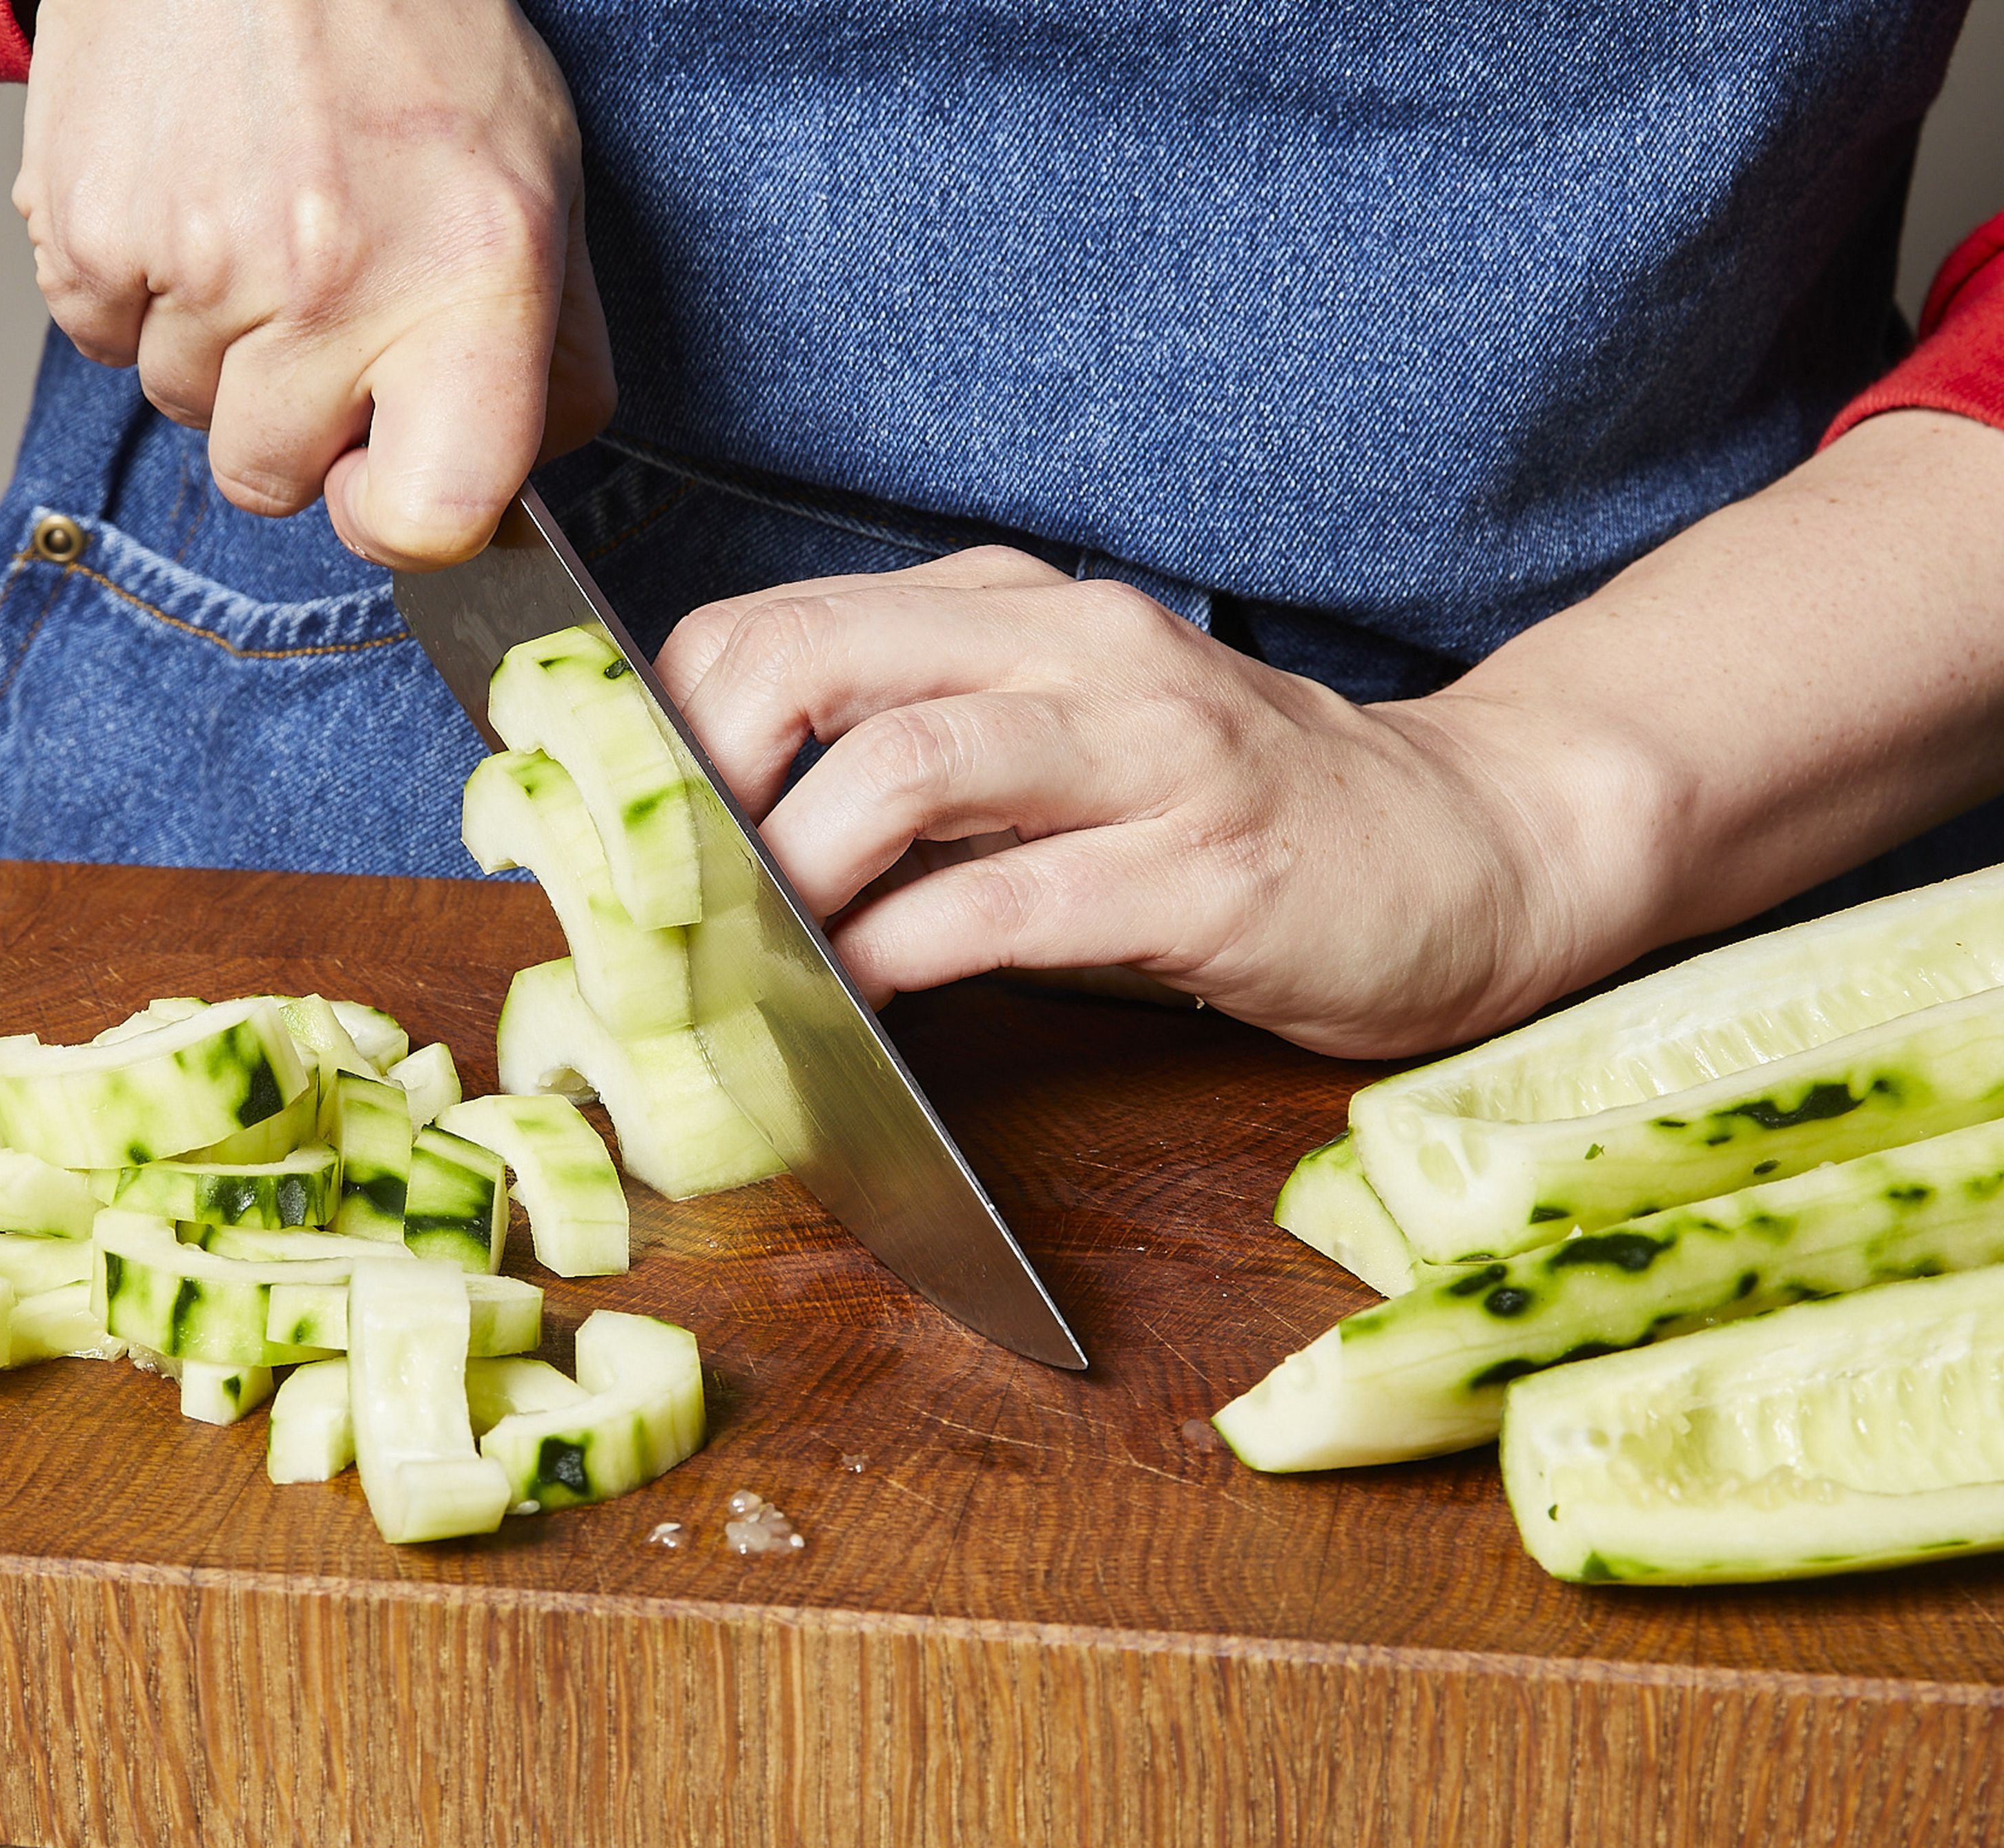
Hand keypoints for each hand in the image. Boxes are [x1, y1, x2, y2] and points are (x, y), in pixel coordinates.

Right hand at [15, 0, 613, 568]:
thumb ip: (553, 361)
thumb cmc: (411, 36)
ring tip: (254, 217)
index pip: (428, 518)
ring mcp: (195, 257)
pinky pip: (98, 336)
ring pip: (181, 406)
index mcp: (468, 286)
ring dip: (213, 344)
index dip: (400, 520)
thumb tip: (514, 499)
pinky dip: (131, 288)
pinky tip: (184, 195)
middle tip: (320, 300)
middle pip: (271, 480)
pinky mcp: (83, 224)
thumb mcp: (543, 188)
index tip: (391, 471)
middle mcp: (329, 283)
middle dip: (291, 421)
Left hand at [655, 548, 1655, 1058]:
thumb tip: (718, 856)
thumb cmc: (1228, 814)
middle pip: (804, 664)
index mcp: (1010, 607)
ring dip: (790, 877)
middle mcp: (1071, 647)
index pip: (771, 626)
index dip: (662, 728)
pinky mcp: (1206, 868)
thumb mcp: (1053, 749)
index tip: (617, 834)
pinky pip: (1008, 903)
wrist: (1471, 844)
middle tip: (659, 899)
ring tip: (748, 956)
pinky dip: (904, 956)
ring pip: (902, 769)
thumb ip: (909, 768)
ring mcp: (1146, 750)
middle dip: (696, 787)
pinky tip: (863, 998)